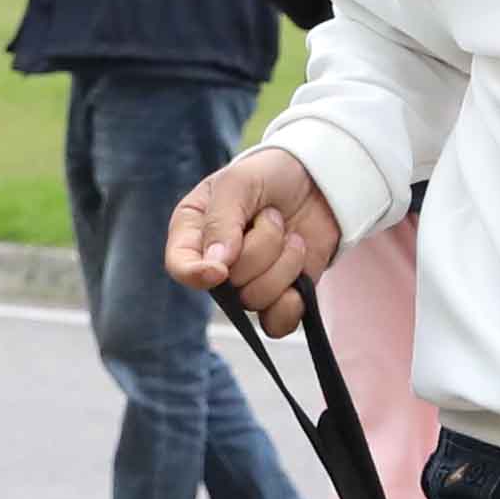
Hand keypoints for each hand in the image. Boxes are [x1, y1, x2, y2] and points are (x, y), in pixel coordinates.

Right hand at [168, 146, 342, 332]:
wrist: (319, 180)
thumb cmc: (269, 175)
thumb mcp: (238, 183)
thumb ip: (221, 220)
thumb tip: (215, 266)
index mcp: (193, 232)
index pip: (180, 266)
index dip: (195, 275)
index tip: (220, 270)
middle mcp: (217, 264)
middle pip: (229, 285)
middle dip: (261, 248)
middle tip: (271, 215)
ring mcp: (249, 283)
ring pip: (256, 300)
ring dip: (284, 263)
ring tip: (290, 234)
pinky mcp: (280, 297)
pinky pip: (278, 323)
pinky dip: (294, 302)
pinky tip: (301, 276)